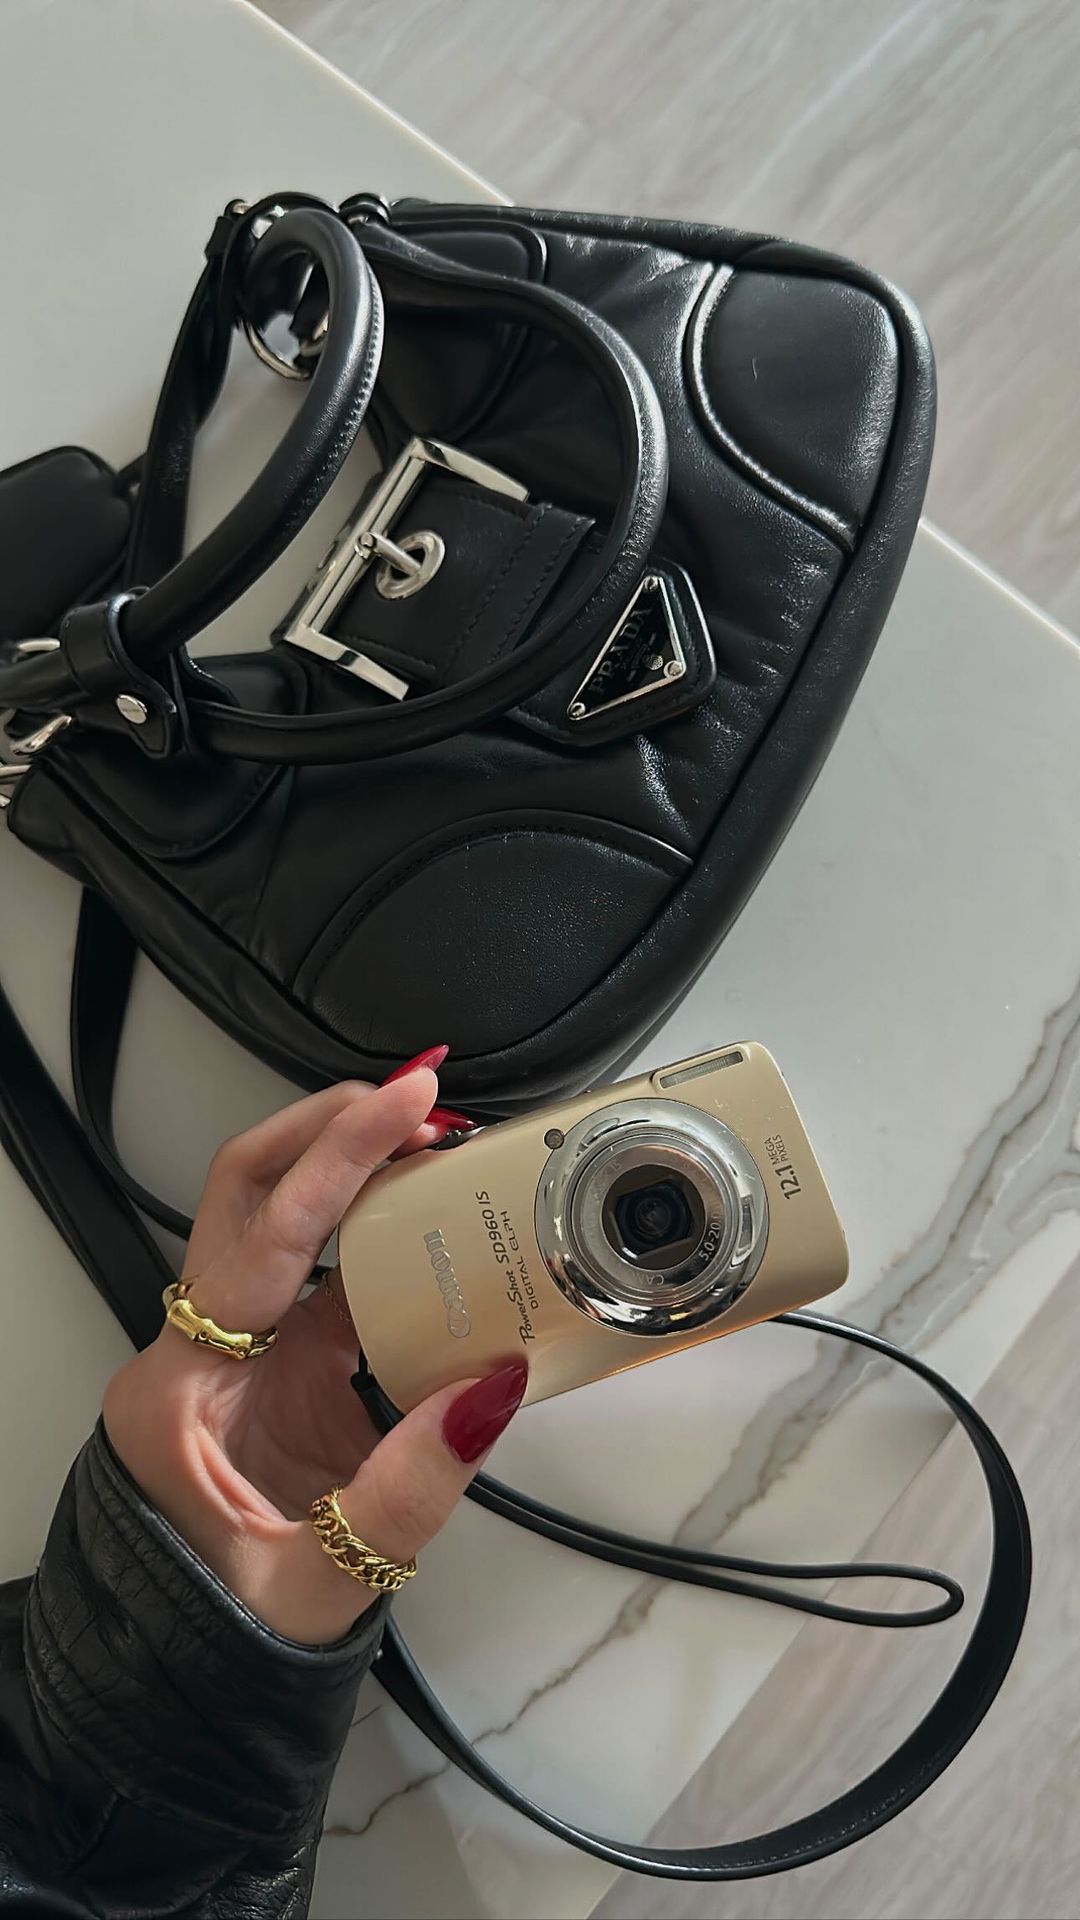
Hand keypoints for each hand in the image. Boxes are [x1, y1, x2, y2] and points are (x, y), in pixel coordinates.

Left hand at [103, 1067, 526, 1644]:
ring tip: (441, 1137)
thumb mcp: (321, 1579)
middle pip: (250, 1189)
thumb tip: (494, 1387)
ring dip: (359, 1169)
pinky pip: (329, 1278)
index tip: (405, 1103)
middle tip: (423, 1092)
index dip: (340, 1159)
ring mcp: (234, 1353)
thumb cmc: (221, 1633)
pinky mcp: (276, 1367)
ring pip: (287, 1221)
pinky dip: (385, 1242)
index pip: (263, 1237)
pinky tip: (440, 1224)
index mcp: (178, 1390)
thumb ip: (411, 1487)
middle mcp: (194, 1350)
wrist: (182, 1681)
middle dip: (334, 1126)